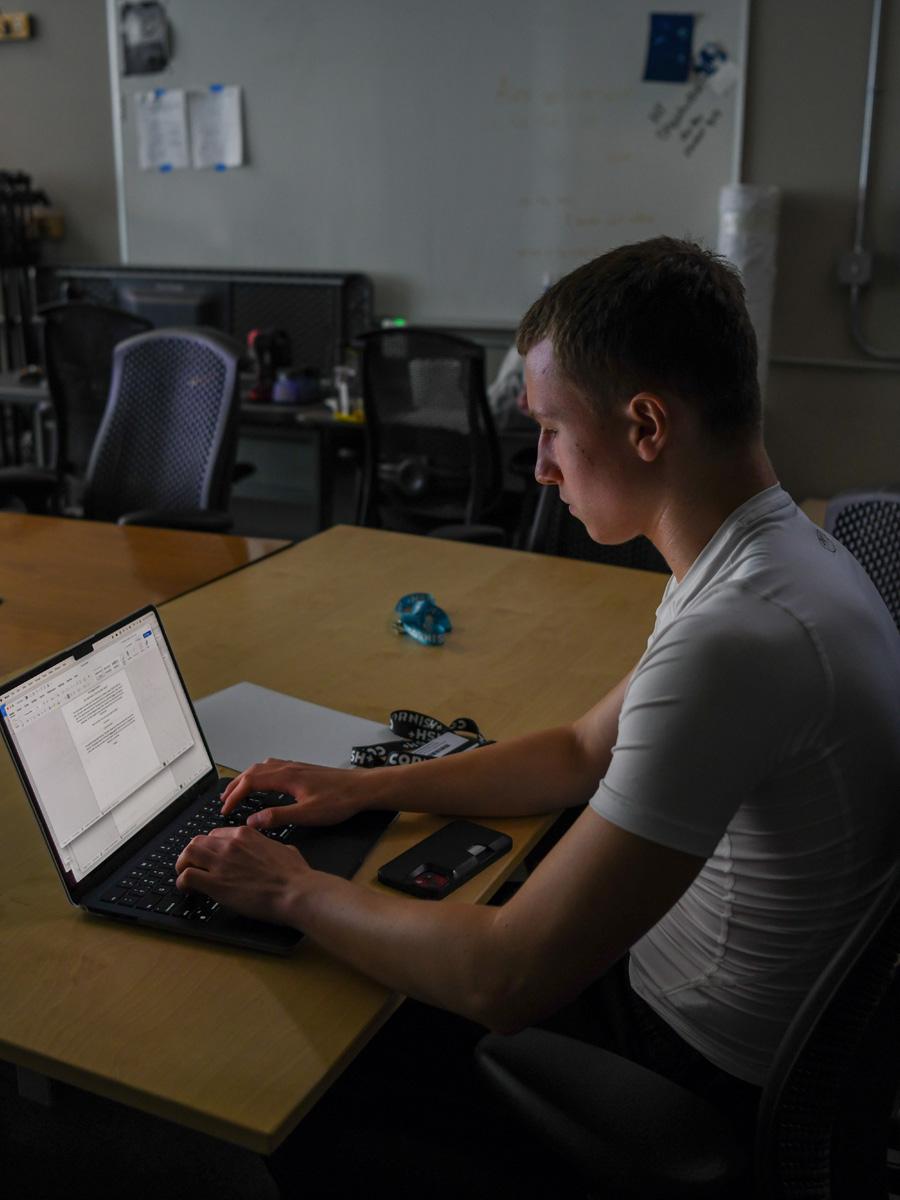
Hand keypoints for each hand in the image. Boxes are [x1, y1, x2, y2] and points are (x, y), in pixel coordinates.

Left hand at [175, 826, 307, 924]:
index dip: (209, 847)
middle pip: (197, 841)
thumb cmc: (295, 875)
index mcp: (246, 835)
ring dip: (183, 864)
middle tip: (192, 866)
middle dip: (192, 854)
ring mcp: (221, 863)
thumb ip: (275, 847)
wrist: (295, 891)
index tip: (209, 858)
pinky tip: (187, 889)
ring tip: (184, 875)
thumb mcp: (287, 850)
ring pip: (188, 854)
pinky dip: (182, 882)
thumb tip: (278, 851)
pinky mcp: (216, 884)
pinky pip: (187, 876)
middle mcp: (230, 844)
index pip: (215, 834)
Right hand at [220, 758, 369, 829]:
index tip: (225, 809)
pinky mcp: (303, 770)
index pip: (250, 783)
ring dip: (246, 778)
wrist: (362, 788)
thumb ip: (278, 816)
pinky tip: (265, 781)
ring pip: (262, 767)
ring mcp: (296, 767)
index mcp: (286, 777)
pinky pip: (274, 767)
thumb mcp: (307, 814)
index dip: (234, 796)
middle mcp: (289, 768)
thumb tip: (253, 821)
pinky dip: (260, 774)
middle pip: (252, 772)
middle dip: (235, 786)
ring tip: (238, 790)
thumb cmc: (340, 800)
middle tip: (224, 800)